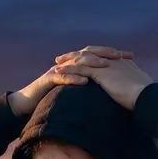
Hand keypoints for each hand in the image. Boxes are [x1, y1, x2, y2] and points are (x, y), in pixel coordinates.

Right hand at [8, 45, 133, 116]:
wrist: (26, 104)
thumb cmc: (52, 100)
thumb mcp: (75, 93)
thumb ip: (89, 89)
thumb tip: (110, 92)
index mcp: (76, 66)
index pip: (97, 56)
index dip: (114, 55)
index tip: (131, 57)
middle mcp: (68, 64)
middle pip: (89, 55)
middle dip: (107, 55)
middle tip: (122, 56)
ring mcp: (58, 70)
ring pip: (78, 64)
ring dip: (92, 65)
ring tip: (107, 66)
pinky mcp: (48, 79)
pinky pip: (62, 78)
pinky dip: (74, 79)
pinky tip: (85, 82)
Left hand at [54, 46, 153, 110]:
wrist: (147, 97)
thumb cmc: (145, 98)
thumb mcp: (136, 90)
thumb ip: (129, 89)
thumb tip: (128, 96)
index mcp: (121, 62)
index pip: (102, 56)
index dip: (90, 57)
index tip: (81, 59)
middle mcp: (113, 60)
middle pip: (90, 52)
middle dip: (75, 55)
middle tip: (63, 58)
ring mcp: (106, 65)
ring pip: (82, 59)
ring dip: (68, 61)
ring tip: (56, 65)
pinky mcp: (101, 73)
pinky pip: (80, 69)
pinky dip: (68, 71)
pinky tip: (59, 74)